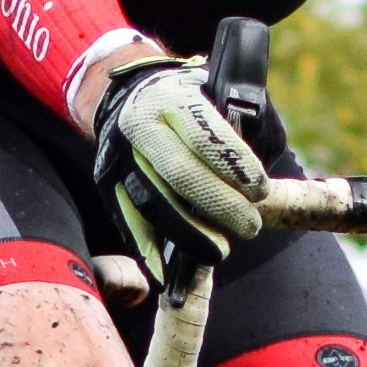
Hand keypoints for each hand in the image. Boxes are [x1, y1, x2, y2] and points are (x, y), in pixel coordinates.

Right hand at [88, 55, 269, 251]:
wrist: (135, 93)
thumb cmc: (197, 100)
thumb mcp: (228, 95)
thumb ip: (251, 129)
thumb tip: (259, 184)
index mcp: (173, 97)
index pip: (205, 137)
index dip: (235, 168)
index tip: (260, 192)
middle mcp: (139, 124)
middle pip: (179, 174)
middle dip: (219, 206)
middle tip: (250, 227)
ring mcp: (118, 154)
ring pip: (151, 203)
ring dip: (188, 234)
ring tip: (219, 251)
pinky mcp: (107, 180)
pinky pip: (127, 219)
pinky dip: (146, 250)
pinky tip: (164, 273)